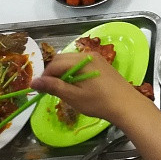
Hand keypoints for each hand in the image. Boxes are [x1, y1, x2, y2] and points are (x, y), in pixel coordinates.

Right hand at [30, 53, 144, 122]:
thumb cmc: (99, 102)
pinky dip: (73, 72)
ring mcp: (96, 58)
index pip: (55, 64)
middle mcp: (88, 55)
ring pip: (71, 61)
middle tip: (50, 90)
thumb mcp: (73, 96)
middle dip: (53, 73)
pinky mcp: (101, 64)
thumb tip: (33, 82)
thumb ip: (53, 87)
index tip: (41, 90)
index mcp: (81, 60)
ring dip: (63, 72)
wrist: (126, 105)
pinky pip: (81, 64)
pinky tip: (76, 85)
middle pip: (62, 59)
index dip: (45, 76)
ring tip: (63, 89)